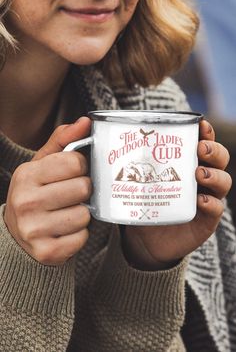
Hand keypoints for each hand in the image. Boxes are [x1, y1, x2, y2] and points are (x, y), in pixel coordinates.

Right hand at [4, 117, 91, 265]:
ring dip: (82, 214)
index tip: (76, 173)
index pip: (75, 162)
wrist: (18, 235)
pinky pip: (82, 238)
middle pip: (83, 187)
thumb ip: (63, 142)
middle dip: (84, 190)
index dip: (82, 167)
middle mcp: (27, 202)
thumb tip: (85, 121)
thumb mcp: (42, 165)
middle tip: (73, 194)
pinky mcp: (47, 252)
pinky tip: (65, 230)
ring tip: (67, 213)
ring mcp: (35, 229)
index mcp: (27, 175)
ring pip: (85, 214)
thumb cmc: (36, 193)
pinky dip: (79, 234)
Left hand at [123, 120, 231, 269]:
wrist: (143, 239)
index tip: (200, 124)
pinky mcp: (205, 220)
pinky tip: (200, 201)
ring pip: (223, 182)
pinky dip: (211, 204)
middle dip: (213, 150)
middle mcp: (199, 178)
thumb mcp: (134, 181)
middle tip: (200, 149)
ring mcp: (205, 198)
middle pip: (218, 159)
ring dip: (214, 175)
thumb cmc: (141, 203)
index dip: (205, 132)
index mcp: (185, 164)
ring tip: (198, 174)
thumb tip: (94, 134)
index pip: (202, 143)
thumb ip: (122, 162)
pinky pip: (216, 210)